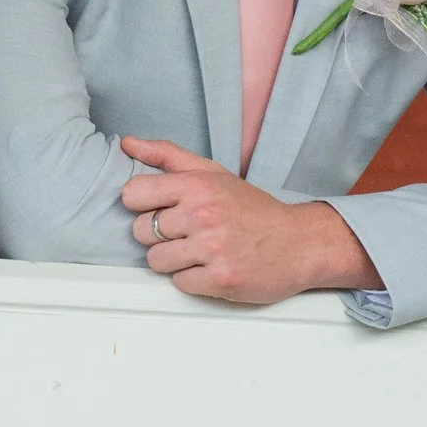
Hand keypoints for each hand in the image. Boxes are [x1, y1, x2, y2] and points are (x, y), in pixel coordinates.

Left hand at [118, 135, 381, 303]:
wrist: (300, 243)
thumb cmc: (252, 208)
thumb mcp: (212, 172)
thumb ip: (166, 155)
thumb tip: (126, 143)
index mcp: (196, 185)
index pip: (132, 194)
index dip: (142, 204)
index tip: (160, 208)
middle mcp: (202, 215)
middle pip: (141, 231)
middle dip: (159, 234)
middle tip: (187, 232)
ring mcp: (212, 249)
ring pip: (155, 260)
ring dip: (173, 260)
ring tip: (199, 251)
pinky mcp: (220, 279)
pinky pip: (179, 283)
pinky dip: (192, 279)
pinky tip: (211, 267)